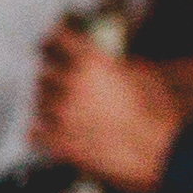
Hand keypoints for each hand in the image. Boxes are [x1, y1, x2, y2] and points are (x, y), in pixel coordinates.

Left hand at [29, 24, 178, 191]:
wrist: (158, 153)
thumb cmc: (158, 114)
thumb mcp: (144, 76)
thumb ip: (117, 64)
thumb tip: (106, 62)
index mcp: (92, 63)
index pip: (58, 39)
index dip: (54, 38)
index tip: (51, 40)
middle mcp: (69, 84)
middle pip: (45, 72)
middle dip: (55, 77)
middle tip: (66, 83)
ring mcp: (59, 114)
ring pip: (39, 102)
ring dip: (50, 104)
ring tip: (67, 111)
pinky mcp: (56, 142)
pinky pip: (34, 132)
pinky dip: (42, 132)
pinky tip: (53, 132)